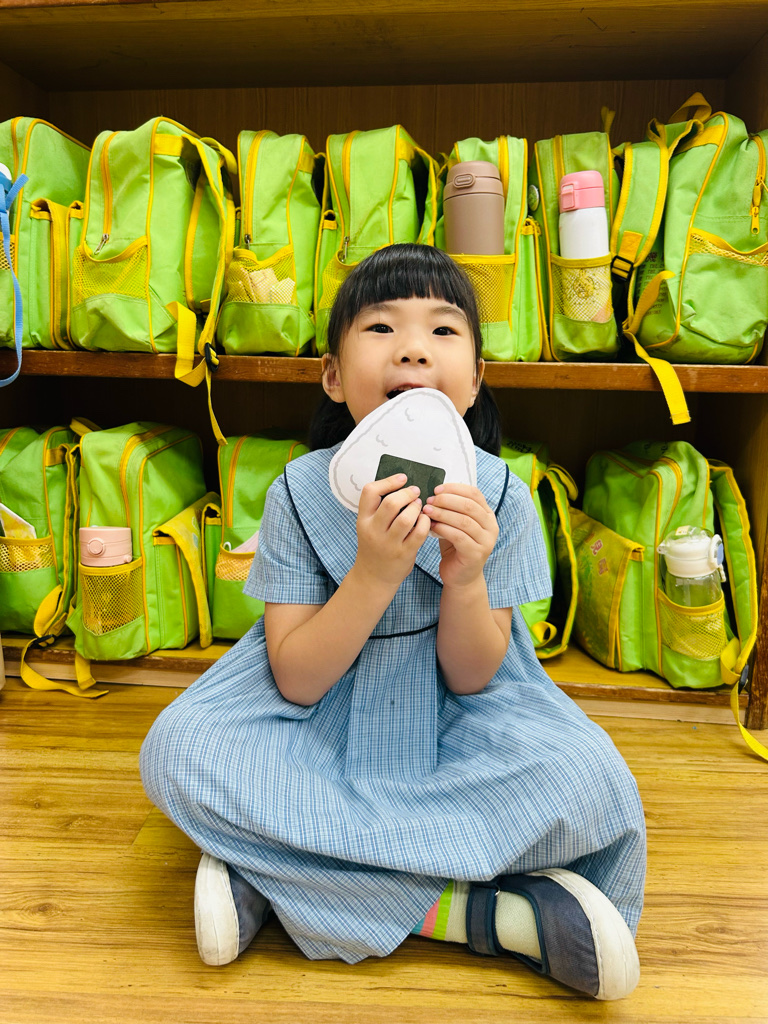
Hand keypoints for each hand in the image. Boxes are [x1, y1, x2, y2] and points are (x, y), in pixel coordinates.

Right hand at [353, 473, 430, 588]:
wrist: (374, 577)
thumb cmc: (375, 547)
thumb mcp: (368, 526)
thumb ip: (380, 508)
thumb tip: (403, 485)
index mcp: (363, 520)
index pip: (369, 492)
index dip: (388, 481)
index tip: (402, 478)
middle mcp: (373, 531)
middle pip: (391, 503)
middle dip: (407, 493)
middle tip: (415, 492)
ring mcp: (388, 544)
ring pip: (406, 518)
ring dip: (416, 508)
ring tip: (419, 506)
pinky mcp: (404, 554)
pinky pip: (419, 533)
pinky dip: (425, 523)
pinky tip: (425, 520)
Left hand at [422, 483, 497, 588]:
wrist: (460, 577)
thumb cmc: (455, 547)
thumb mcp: (454, 524)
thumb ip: (450, 509)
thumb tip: (435, 493)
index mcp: (487, 515)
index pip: (475, 494)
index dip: (455, 488)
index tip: (437, 489)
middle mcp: (491, 527)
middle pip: (469, 505)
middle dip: (446, 500)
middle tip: (429, 500)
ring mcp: (486, 541)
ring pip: (464, 520)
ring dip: (443, 513)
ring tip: (427, 511)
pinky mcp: (477, 554)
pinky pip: (459, 536)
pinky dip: (444, 529)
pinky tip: (432, 527)